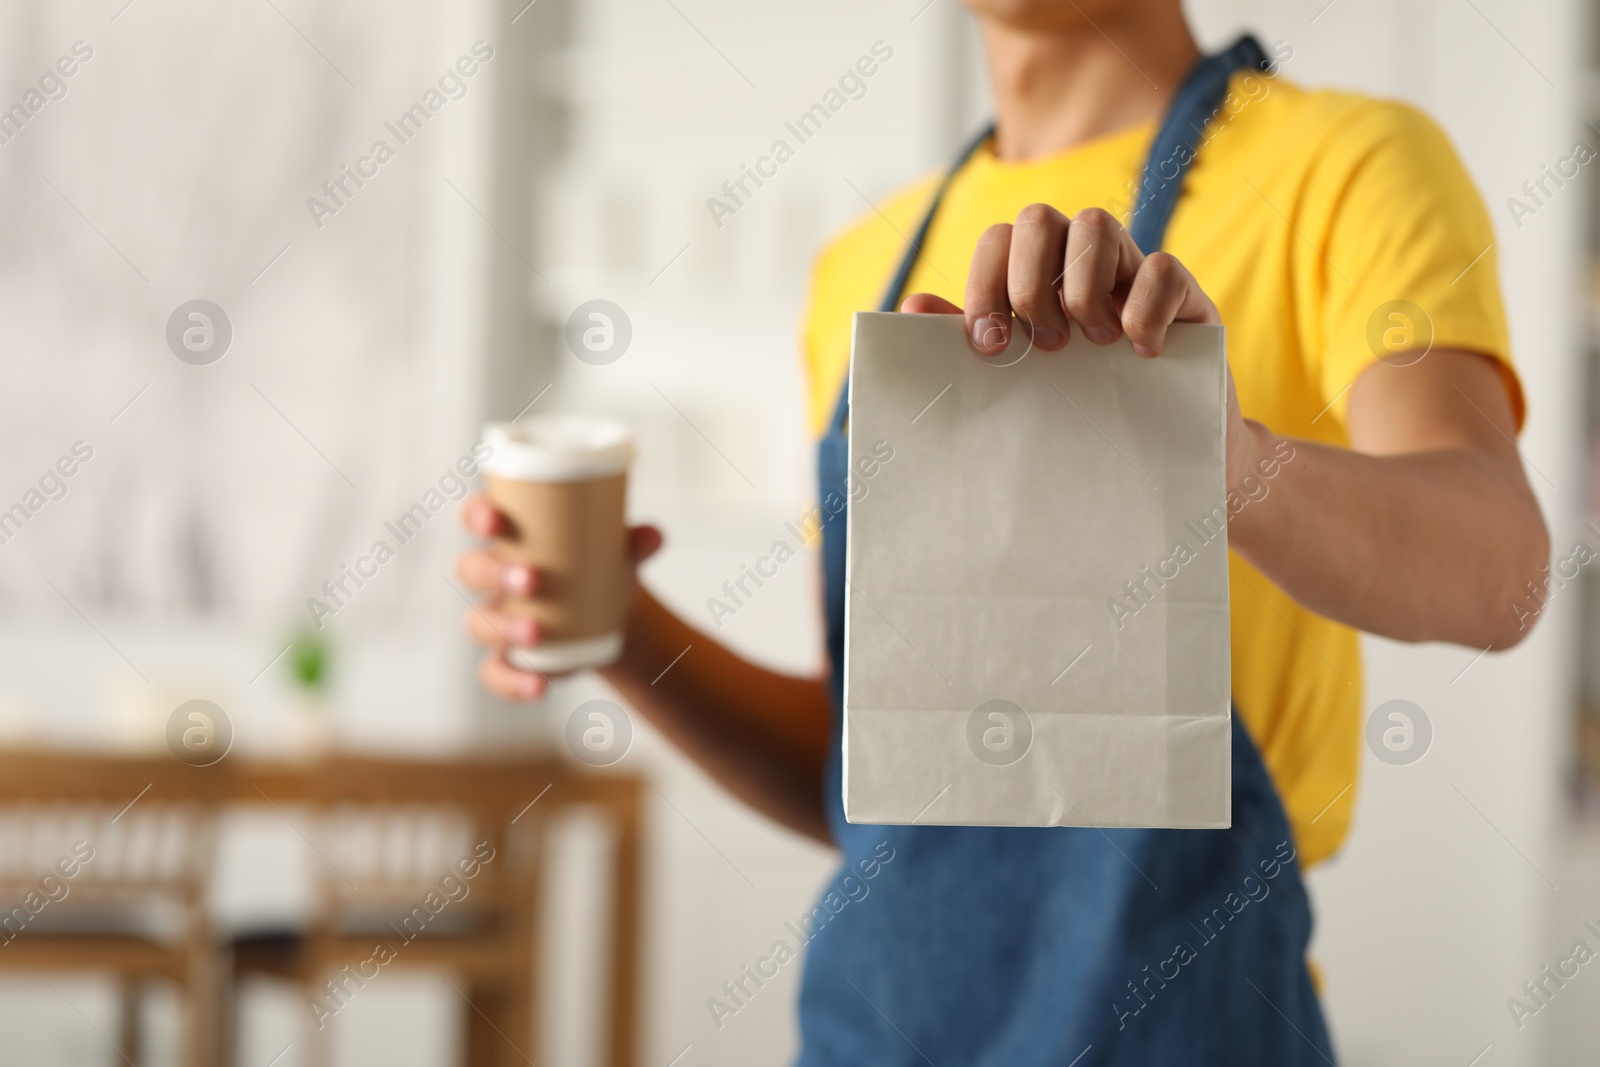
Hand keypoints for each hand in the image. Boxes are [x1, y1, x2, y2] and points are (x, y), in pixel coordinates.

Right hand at [455, 495, 662, 701]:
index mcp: (510, 536)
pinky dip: (512, 682)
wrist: (609, 611)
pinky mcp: (507, 659)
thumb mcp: (618, 551)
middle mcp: (493, 577)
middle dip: (495, 574)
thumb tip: (653, 537)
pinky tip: (538, 686)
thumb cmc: (601, 564)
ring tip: (537, 633)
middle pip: (472, 570)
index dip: (477, 516)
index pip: (478, 516)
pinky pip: (493, 674)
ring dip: (503, 628)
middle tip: (532, 580)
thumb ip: (634, 543)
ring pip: (478, 623)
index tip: (493, 521)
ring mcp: (495, 620)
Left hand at [901, 204, 1268, 490]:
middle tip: (1044, 345)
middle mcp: (1080, 261)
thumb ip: (974, 337)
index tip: (991, 345)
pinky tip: (1140, 355)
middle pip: (1038, 219)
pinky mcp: (1184, 292)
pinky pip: (1161, 268)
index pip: (998, 241)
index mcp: (1036, 275)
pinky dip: (1143, 311)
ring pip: (1097, 225)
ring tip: (1091, 345)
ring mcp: (1132, 270)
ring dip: (1082, 289)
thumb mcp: (1021, 377)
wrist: (1162, 454)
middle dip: (1029, 284)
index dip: (986, 285)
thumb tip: (910, 305)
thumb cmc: (1080, 406)